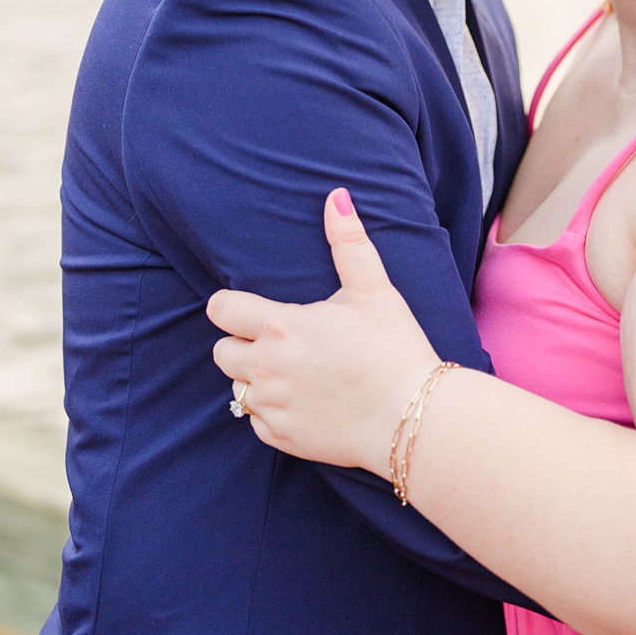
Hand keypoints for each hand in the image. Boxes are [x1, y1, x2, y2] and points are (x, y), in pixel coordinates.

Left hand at [207, 188, 441, 472]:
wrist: (415, 419)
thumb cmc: (394, 349)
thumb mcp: (374, 290)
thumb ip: (349, 242)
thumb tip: (337, 196)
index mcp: (279, 327)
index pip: (220, 310)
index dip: (230, 307)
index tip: (248, 310)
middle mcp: (266, 367)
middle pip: (221, 352)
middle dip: (241, 345)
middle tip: (278, 344)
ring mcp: (272, 406)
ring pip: (236, 390)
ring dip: (256, 381)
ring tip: (294, 374)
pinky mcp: (283, 438)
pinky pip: (257, 423)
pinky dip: (272, 414)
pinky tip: (304, 404)